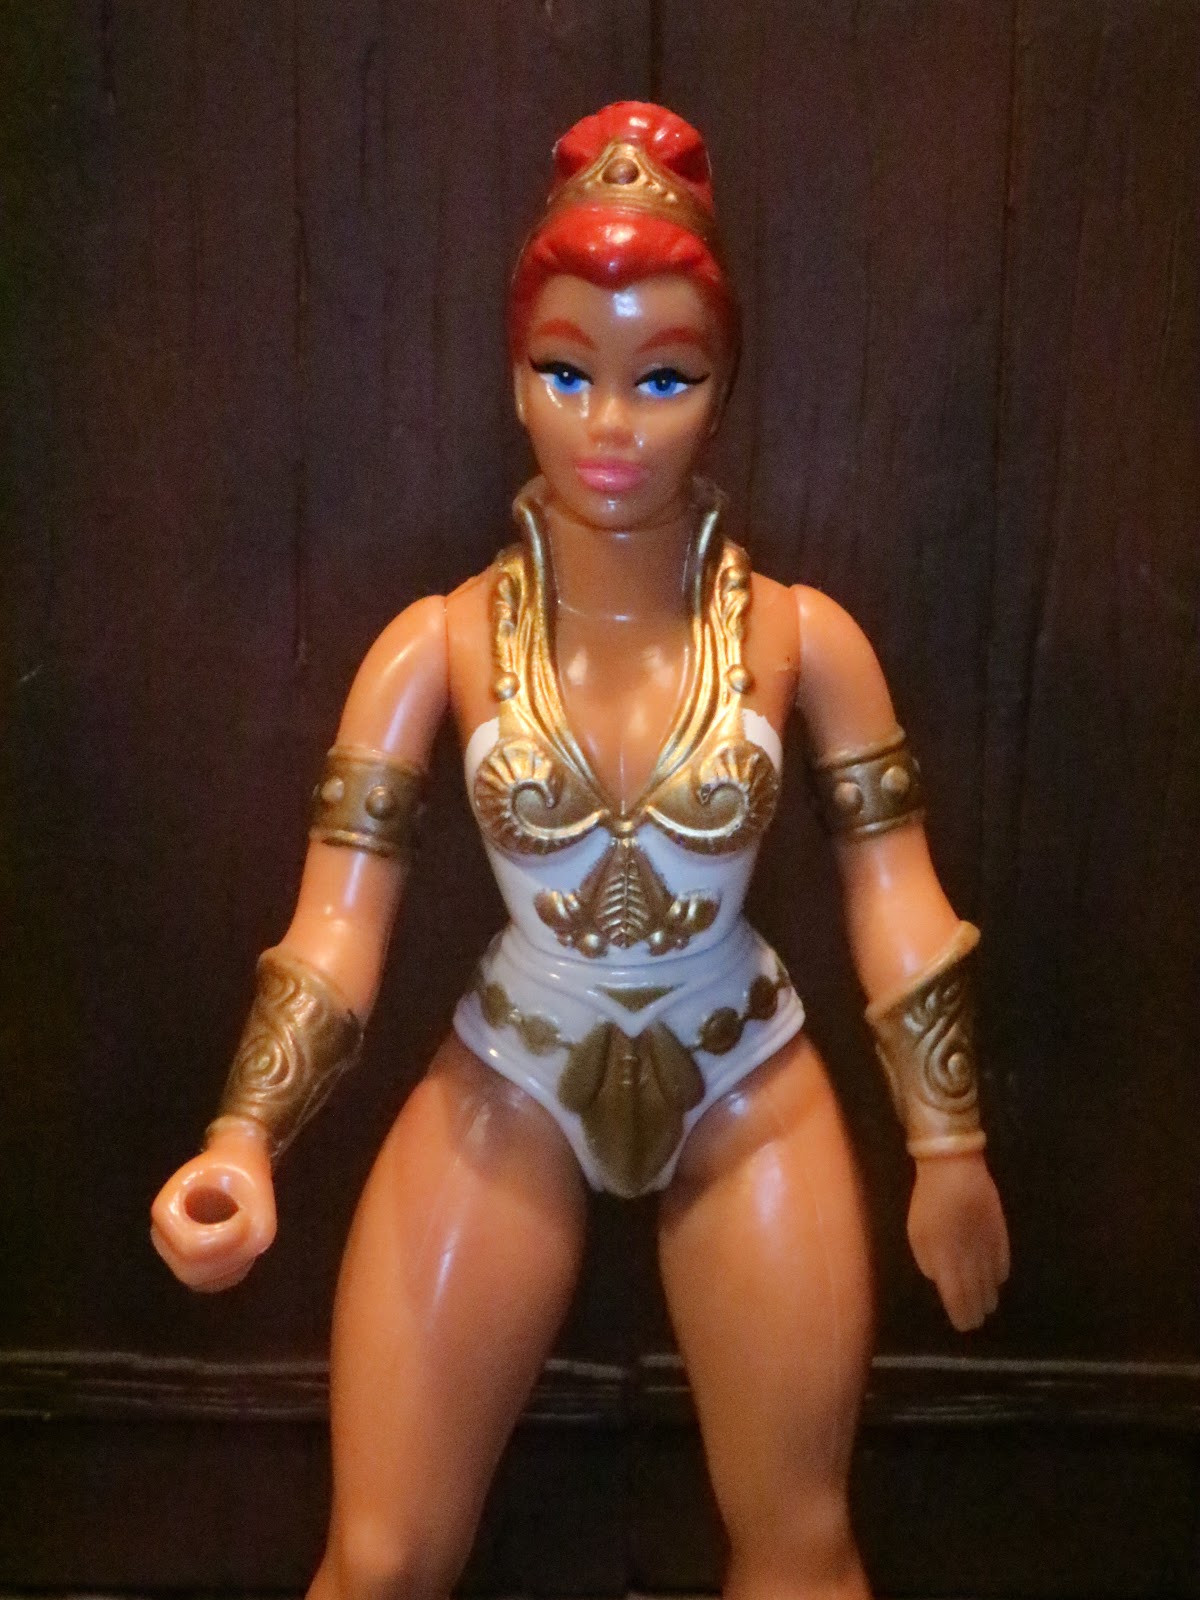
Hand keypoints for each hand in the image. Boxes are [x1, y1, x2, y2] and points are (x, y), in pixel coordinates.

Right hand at [150, 1119, 276, 1291]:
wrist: (231, 1165)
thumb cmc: (239, 1172)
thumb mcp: (257, 1189)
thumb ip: (256, 1229)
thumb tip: (248, 1261)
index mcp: (166, 1209)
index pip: (193, 1247)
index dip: (227, 1236)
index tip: (245, 1212)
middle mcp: (161, 1235)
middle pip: (191, 1270)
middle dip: (227, 1255)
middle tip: (248, 1227)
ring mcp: (170, 1252)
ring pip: (199, 1280)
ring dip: (230, 1264)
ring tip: (245, 1234)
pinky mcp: (186, 1263)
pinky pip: (207, 1283)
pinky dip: (229, 1271)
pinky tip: (241, 1247)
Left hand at [906, 1151, 1009, 1331]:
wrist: (953, 1167)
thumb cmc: (928, 1200)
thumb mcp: (917, 1232)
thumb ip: (927, 1260)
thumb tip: (939, 1278)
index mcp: (946, 1260)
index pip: (957, 1297)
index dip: (961, 1314)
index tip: (964, 1325)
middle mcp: (970, 1260)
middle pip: (976, 1293)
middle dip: (976, 1310)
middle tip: (976, 1322)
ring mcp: (988, 1247)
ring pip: (992, 1281)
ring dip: (989, 1296)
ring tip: (988, 1307)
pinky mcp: (1001, 1233)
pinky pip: (1003, 1261)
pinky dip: (1000, 1274)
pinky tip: (998, 1280)